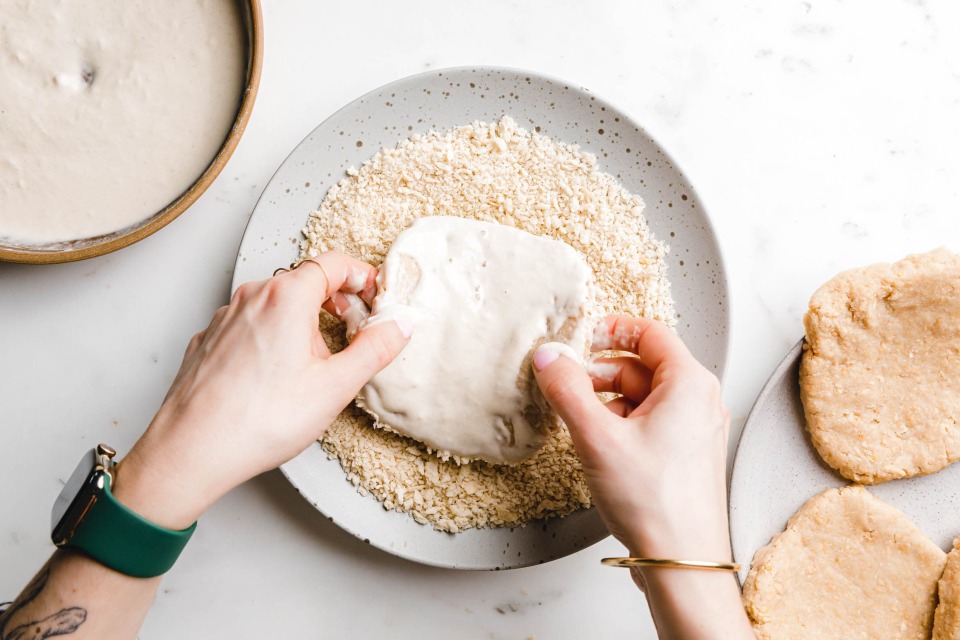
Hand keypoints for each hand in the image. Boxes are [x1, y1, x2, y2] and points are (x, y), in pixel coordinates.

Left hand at [113, 251, 411, 528]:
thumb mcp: (335, 387)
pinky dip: (272, 338)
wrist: (192, 450)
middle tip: (356, 331)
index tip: (377, 297)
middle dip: (336, 301)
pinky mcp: (209, 341)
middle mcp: (252, 297)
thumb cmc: (258, 420)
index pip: (334, 263)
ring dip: (303, 322)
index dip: (363, 277)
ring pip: (276, 305)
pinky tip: (278, 376)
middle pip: (305, 281)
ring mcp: (225, 318)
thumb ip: (375, 349)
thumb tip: (400, 326)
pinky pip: (250, 326)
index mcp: (286, 297)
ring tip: (316, 363)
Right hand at [532, 315, 730, 561]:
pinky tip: (597, 446)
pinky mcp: (683, 455)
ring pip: (641, 396)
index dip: (611, 330)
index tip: (581, 338)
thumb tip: (550, 357)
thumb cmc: (656, 504)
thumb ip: (567, 390)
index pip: (650, 332)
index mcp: (689, 384)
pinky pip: (647, 423)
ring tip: (578, 423)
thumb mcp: (597, 438)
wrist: (681, 562)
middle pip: (641, 366)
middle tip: (566, 385)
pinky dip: (619, 424)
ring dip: (606, 401)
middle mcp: (698, 402)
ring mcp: (693, 430)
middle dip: (599, 373)